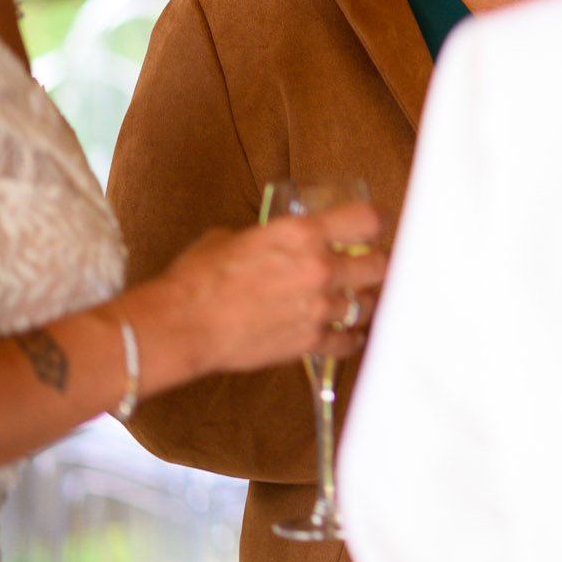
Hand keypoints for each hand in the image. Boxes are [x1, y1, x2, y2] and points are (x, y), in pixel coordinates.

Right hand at [142, 202, 387, 381]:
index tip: (379, 225)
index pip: (367, 220)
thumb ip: (270, 238)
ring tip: (354, 300)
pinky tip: (346, 334)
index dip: (380, 221)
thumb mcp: (236, 238)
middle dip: (376, 265)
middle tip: (369, 266)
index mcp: (301, 233)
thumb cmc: (198, 280)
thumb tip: (277, 242)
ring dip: (362, 302)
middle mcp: (319, 268)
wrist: (182, 325)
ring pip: (367, 304)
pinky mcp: (309, 341)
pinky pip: (347, 341)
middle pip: (379, 265)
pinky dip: (349, 338)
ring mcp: (317, 307)